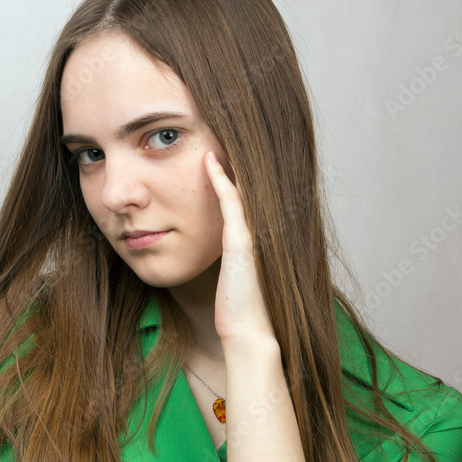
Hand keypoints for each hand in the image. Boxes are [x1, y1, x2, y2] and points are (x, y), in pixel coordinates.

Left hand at [205, 150, 277, 347]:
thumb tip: (207, 250)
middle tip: (223, 127)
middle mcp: (255, 233)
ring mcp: (251, 236)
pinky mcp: (242, 243)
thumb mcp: (231, 278)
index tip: (221, 146)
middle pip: (246, 186)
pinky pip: (231, 203)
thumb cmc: (235, 311)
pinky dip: (221, 180)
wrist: (247, 334)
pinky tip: (210, 160)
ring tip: (216, 135)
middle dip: (235, 158)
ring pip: (241, 189)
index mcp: (251, 239)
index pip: (243, 195)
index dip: (234, 170)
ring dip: (229, 162)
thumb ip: (228, 260)